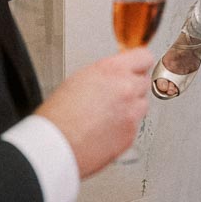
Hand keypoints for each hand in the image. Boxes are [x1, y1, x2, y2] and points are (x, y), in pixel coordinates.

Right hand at [35, 47, 153, 177]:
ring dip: (131, 108)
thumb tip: (116, 76)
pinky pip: (135, 126)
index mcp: (112, 69)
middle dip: (132, 87)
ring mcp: (131, 112)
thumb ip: (106, 74)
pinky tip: (106, 130)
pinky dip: (124, 128)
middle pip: (144, 82)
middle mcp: (126, 88)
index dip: (139, 64)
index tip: (137, 69)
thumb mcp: (80, 79)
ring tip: (107, 115)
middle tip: (115, 96)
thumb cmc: (59, 114)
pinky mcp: (131, 134)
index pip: (144, 57)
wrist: (56, 144)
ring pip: (142, 105)